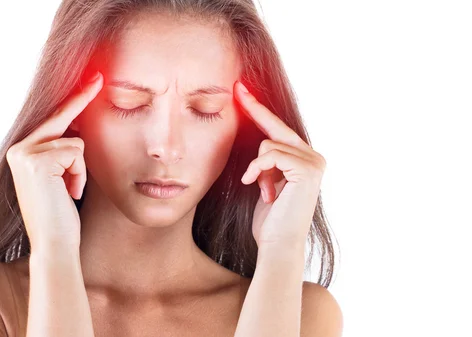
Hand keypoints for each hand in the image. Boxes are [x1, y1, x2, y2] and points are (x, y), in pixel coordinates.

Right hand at [5, 71, 102, 252]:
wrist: (53, 243)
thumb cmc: (61, 214)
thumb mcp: (61, 177)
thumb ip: (63, 151)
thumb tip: (81, 125)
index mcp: (21, 152)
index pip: (53, 122)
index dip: (73, 101)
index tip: (91, 81)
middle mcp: (18, 148)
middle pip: (61, 119)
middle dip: (81, 99)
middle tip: (98, 77)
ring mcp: (24, 153)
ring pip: (75, 142)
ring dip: (80, 169)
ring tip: (69, 191)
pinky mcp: (36, 160)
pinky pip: (76, 152)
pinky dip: (79, 174)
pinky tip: (68, 192)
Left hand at [234, 81, 326, 246]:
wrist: (278, 244)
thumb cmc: (269, 219)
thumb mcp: (265, 182)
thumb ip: (266, 160)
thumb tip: (255, 137)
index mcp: (304, 159)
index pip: (277, 129)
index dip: (259, 110)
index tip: (243, 91)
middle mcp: (314, 156)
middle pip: (276, 126)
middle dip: (254, 108)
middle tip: (237, 88)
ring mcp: (314, 161)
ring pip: (268, 144)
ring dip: (257, 169)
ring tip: (264, 191)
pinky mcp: (308, 168)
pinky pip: (270, 154)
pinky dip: (258, 169)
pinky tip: (260, 188)